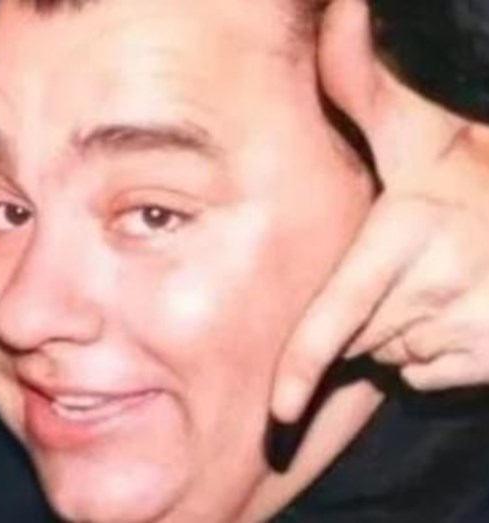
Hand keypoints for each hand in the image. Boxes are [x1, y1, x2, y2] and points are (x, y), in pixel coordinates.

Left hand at [271, 0, 488, 422]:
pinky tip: (452, 308)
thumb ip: (366, 90)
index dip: (304, 368)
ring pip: (385, 353)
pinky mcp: (483, 362)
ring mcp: (466, 333)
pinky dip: (425, 350)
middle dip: (359, 307)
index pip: (338, 319)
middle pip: (351, 333)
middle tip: (403, 260)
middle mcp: (434, 291)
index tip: (281, 410)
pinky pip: (422, 373)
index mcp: (408, 238)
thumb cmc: (480, 180)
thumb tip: (337, 11)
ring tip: (433, 279)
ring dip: (392, 328)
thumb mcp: (424, 135)